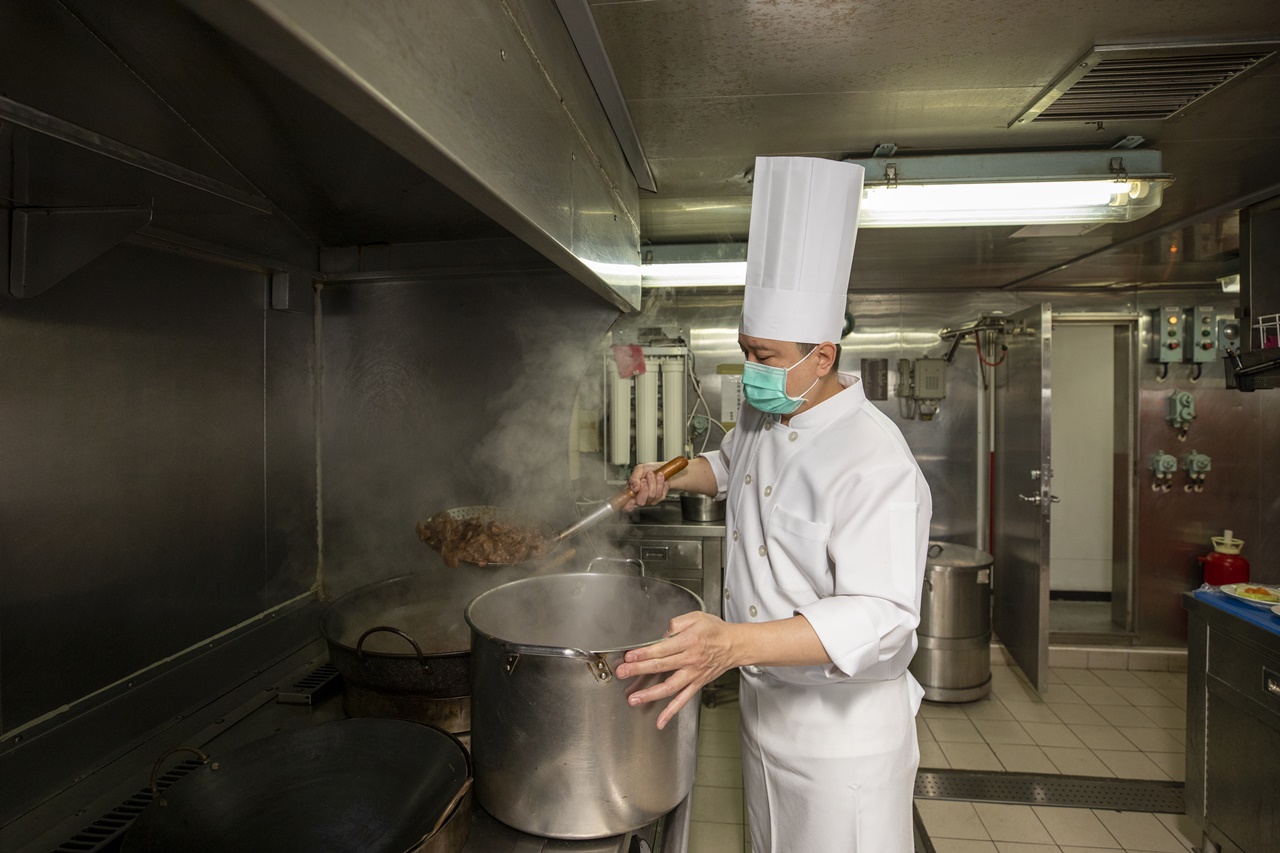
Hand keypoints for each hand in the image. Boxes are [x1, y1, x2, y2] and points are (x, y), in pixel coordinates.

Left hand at [615, 611, 738, 728]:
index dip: (644, 653)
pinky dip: (672, 711)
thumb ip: (677, 623)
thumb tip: (662, 634)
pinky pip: (683, 700)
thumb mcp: (697, 617)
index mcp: (689, 641)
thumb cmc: (715, 630)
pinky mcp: (697, 684)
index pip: (662, 649)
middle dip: (639, 670)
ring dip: (650, 694)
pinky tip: (660, 720)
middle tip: (622, 673)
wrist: (736, 645)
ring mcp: (693, 674)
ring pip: (669, 687)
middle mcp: (690, 660)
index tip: (629, 657)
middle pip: (661, 666)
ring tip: (634, 699)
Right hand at [622, 462, 668, 511]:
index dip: (628, 505)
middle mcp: (640, 498)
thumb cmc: (649, 470)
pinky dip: (660, 482)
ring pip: (651, 496)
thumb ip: (634, 477)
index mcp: (631, 492)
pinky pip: (660, 493)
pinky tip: (659, 477)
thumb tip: (634, 487)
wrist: (662, 468)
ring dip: (653, 482)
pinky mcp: (659, 498)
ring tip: (652, 474)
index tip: (632, 498)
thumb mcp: (639, 469)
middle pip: (640, 502)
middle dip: (644, 488)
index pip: (627, 506)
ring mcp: (650, 499)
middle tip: (644, 479)